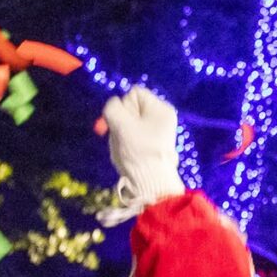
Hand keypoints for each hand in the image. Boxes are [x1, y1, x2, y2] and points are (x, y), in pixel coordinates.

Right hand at [98, 86, 184, 223]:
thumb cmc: (138, 151)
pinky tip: (130, 153)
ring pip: (129, 123)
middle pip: (131, 109)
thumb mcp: (120, 124)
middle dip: (122, 122)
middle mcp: (163, 117)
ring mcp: (159, 131)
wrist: (151, 183)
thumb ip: (113, 108)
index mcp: (161, 109)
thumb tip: (114, 106)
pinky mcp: (153, 144)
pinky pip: (133, 136)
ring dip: (122, 134)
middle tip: (124, 137)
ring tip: (127, 148)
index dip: (123, 106)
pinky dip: (128, 143)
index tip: (124, 122)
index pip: (134, 94)